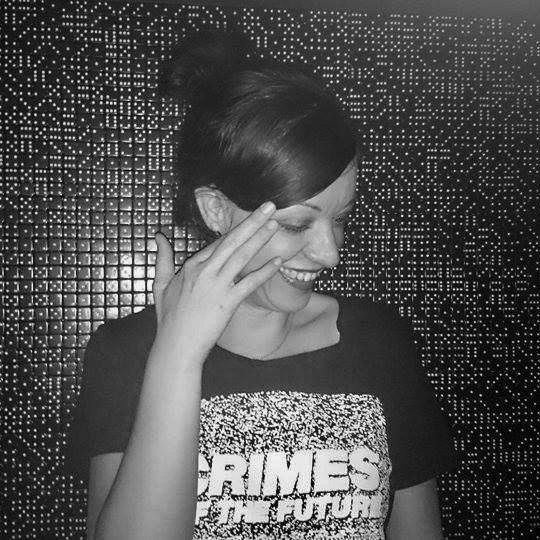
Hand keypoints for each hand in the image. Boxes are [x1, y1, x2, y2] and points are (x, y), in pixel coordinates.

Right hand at [151, 202, 280, 361]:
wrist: (176, 346)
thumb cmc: (169, 318)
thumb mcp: (159, 285)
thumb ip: (162, 259)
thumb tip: (158, 237)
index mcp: (191, 266)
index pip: (217, 241)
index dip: (237, 228)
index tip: (252, 217)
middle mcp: (204, 271)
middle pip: (232, 240)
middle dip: (252, 221)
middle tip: (269, 206)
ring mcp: (216, 286)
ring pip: (241, 256)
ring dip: (260, 239)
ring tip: (275, 225)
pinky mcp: (227, 302)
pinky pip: (249, 283)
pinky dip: (264, 271)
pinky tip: (278, 261)